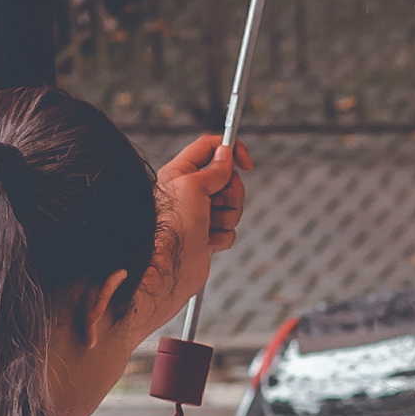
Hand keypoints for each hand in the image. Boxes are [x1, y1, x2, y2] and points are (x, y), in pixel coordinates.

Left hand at [155, 136, 247, 299]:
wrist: (169, 267)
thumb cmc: (171, 227)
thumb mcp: (193, 186)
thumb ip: (214, 170)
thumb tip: (225, 154)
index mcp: (180, 173)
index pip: (209, 148)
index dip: (230, 150)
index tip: (245, 162)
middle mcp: (189, 192)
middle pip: (228, 179)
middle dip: (230, 194)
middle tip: (216, 202)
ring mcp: (199, 214)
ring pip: (232, 206)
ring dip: (226, 217)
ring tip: (207, 225)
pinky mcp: (207, 234)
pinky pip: (229, 229)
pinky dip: (222, 236)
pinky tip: (206, 241)